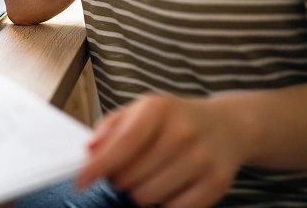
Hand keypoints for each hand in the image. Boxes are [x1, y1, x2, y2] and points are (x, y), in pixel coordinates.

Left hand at [76, 94, 250, 207]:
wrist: (227, 126)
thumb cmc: (174, 120)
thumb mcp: (141, 110)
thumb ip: (111, 127)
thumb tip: (90, 150)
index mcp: (159, 108)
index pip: (123, 142)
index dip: (99, 165)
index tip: (80, 180)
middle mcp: (183, 131)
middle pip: (131, 175)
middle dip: (119, 179)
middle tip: (125, 171)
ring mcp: (203, 158)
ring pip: (149, 195)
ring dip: (139, 193)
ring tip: (148, 177)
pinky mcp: (217, 182)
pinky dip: (164, 203)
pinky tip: (168, 186)